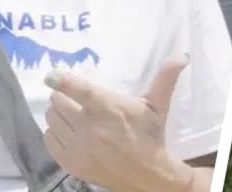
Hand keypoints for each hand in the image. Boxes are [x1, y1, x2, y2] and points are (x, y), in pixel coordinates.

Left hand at [42, 55, 192, 191]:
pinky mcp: (71, 163)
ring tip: (68, 113)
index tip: (51, 76)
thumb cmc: (150, 136)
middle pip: (58, 103)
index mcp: (108, 109)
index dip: (62, 81)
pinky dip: (54, 132)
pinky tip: (66, 131)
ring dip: (57, 113)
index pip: (78, 90)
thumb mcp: (158, 106)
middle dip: (61, 96)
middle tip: (69, 96)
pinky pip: (50, 140)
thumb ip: (165, 78)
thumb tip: (182, 56)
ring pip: (52, 120)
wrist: (146, 176)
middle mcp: (90, 127)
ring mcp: (78, 147)